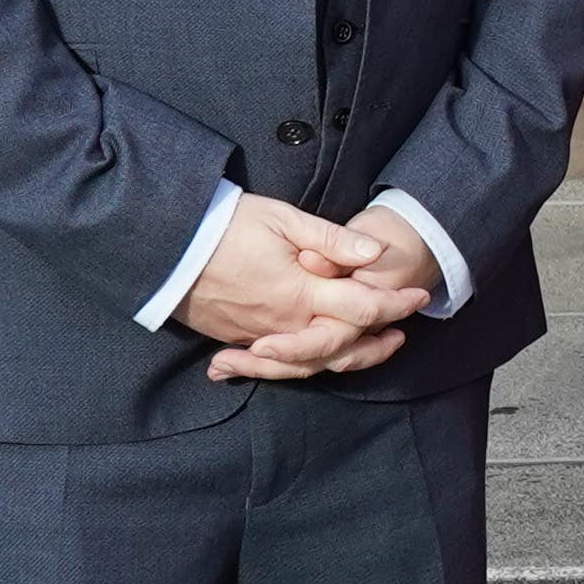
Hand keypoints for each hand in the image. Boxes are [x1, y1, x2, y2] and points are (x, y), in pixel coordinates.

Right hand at [184, 187, 431, 381]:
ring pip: (311, 363)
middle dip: (376, 345)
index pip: (362, 309)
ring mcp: (259, 336)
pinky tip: (314, 358)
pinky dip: (302, 364)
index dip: (396, 304)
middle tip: (402, 334)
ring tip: (367, 349)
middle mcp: (283, 325)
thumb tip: (375, 255)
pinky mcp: (237, 338)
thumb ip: (331, 240)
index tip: (420, 297)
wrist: (164, 246)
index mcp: (300, 295)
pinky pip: (278, 363)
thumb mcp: (282, 220)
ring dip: (344, 358)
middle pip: (342, 349)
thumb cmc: (225, 224)